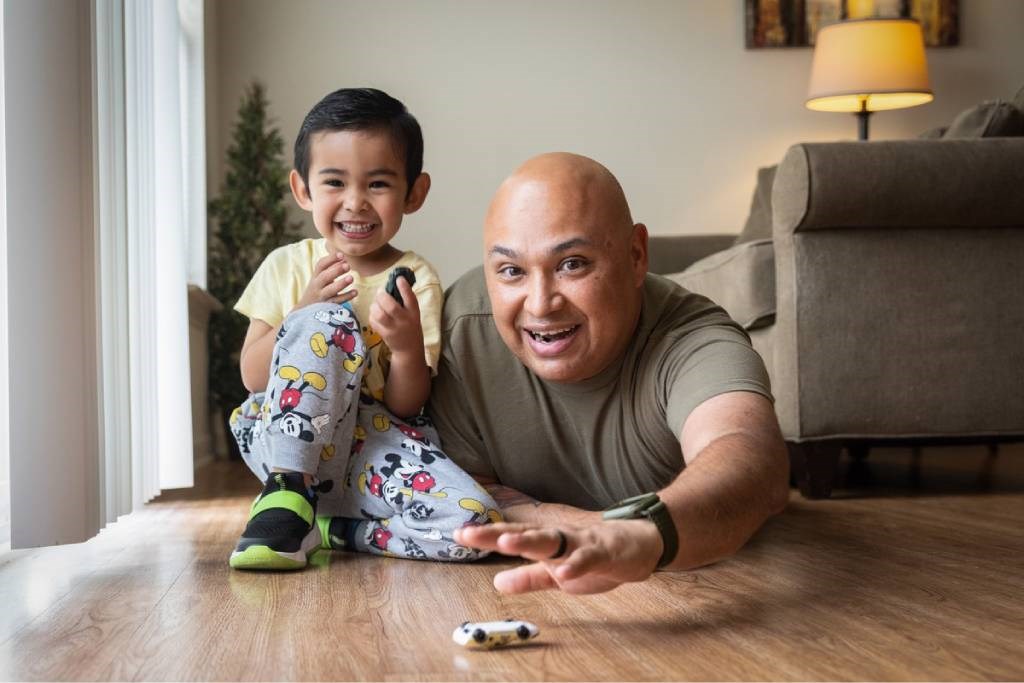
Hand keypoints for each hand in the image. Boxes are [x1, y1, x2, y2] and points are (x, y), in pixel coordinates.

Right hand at [293, 252, 354, 311]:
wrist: (306, 309)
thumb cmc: (318, 289)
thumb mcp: (320, 278)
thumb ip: (331, 268)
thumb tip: (343, 258)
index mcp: (316, 276)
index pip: (320, 265)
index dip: (330, 259)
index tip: (341, 255)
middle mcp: (317, 286)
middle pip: (324, 277)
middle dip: (336, 271)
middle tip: (348, 265)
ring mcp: (321, 297)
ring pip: (330, 290)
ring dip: (341, 284)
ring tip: (351, 278)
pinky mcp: (327, 307)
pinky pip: (337, 302)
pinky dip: (346, 297)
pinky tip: (355, 292)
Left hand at [369, 276, 422, 355]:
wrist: (409, 349)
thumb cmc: (410, 326)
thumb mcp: (413, 313)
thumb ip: (405, 301)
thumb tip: (395, 281)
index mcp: (414, 313)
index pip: (411, 299)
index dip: (404, 287)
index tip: (399, 278)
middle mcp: (404, 321)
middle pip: (391, 307)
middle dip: (382, 296)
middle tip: (380, 292)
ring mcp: (393, 329)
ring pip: (380, 314)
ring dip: (375, 305)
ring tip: (376, 303)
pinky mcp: (384, 334)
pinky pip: (374, 321)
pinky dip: (372, 314)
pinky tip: (375, 313)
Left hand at [453, 520, 662, 594]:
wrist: (640, 544)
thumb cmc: (595, 556)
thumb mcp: (557, 574)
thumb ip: (529, 578)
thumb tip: (496, 583)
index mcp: (548, 544)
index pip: (512, 538)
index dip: (486, 536)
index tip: (458, 534)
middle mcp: (560, 538)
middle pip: (524, 535)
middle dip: (496, 534)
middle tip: (469, 534)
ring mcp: (581, 542)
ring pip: (553, 540)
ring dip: (529, 541)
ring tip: (506, 543)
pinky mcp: (604, 551)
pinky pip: (588, 558)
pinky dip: (576, 564)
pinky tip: (563, 571)